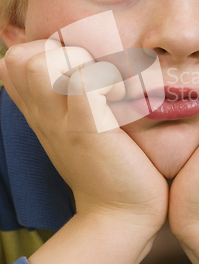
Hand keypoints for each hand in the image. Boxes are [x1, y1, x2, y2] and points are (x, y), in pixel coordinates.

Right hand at [0, 41, 167, 231]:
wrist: (120, 214)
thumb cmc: (109, 164)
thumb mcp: (79, 125)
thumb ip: (70, 97)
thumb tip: (79, 67)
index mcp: (39, 111)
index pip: (12, 60)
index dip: (44, 50)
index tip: (80, 69)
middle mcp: (41, 114)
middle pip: (18, 56)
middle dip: (60, 50)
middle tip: (94, 74)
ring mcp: (58, 122)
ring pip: (38, 62)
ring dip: (79, 62)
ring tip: (107, 86)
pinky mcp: (85, 130)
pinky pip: (81, 81)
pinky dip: (105, 79)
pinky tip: (121, 97)